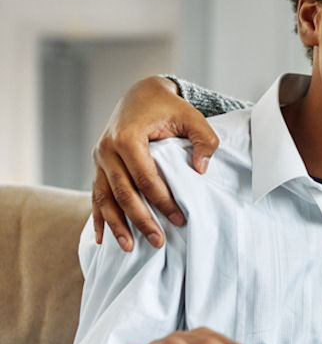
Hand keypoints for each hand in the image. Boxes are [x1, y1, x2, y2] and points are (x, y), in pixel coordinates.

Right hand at [92, 76, 218, 250]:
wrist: (141, 94)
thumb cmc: (168, 107)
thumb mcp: (192, 117)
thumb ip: (204, 140)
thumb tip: (200, 171)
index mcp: (128, 137)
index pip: (145, 178)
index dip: (162, 201)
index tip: (179, 219)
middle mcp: (107, 149)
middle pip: (123, 192)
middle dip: (140, 220)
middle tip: (158, 241)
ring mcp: (99, 159)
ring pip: (104, 198)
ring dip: (116, 225)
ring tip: (129, 248)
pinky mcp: (98, 166)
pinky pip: (95, 195)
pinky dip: (99, 217)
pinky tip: (103, 239)